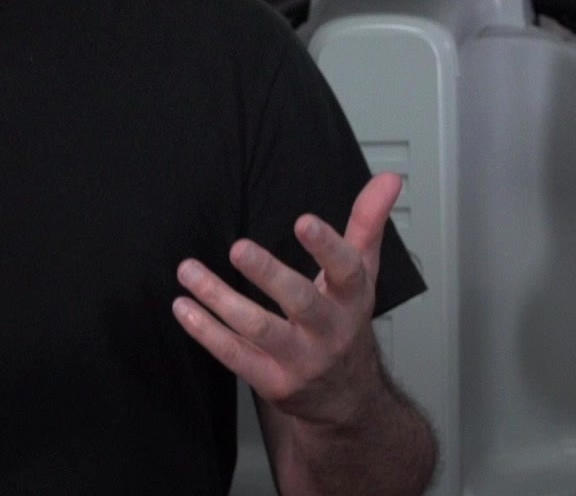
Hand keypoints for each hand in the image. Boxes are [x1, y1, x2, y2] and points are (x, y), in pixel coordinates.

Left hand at [174, 173, 403, 426]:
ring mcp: (301, 360)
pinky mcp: (273, 381)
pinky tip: (184, 307)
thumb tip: (390, 178)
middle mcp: (330, 331)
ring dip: (220, 299)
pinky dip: (206, 331)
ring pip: (258, 329)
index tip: (304, 221)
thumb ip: (368, 222)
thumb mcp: (363, 272)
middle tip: (238, 248)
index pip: (347, 271)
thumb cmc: (346, 321)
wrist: (346, 396)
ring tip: (189, 271)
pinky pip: (235, 356)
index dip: (327, 247)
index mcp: (353, 299)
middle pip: (301, 302)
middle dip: (269, 275)